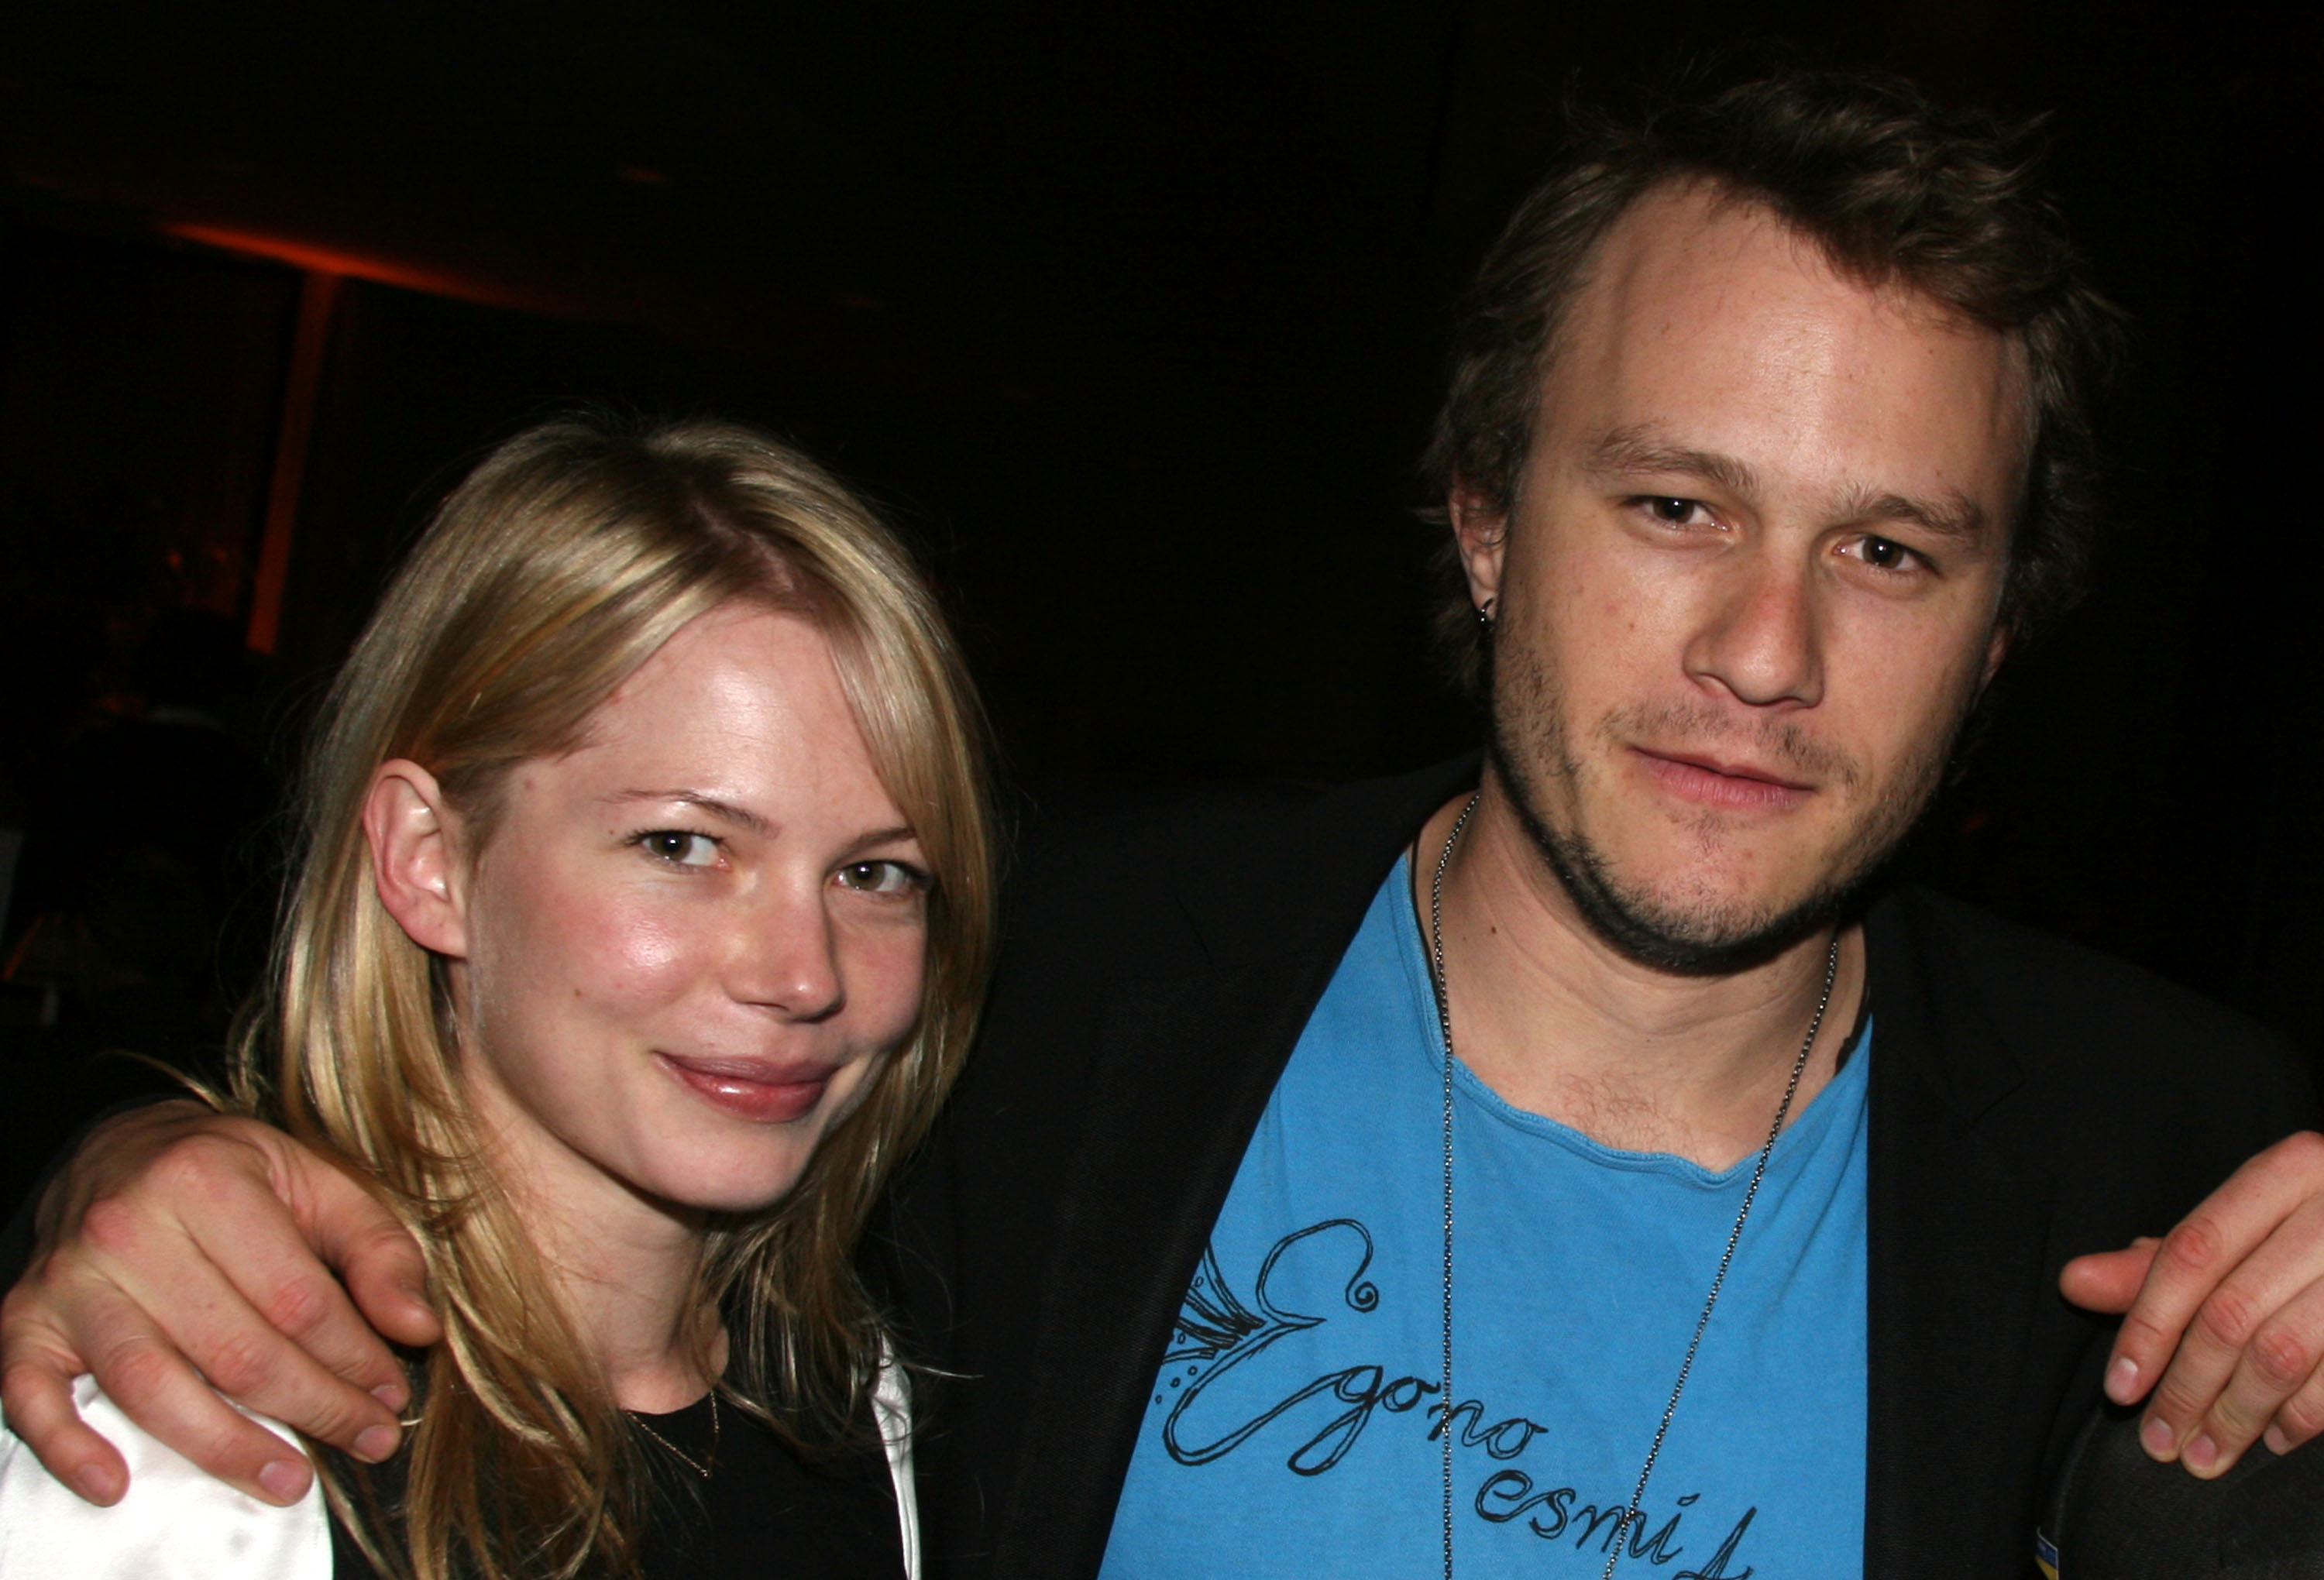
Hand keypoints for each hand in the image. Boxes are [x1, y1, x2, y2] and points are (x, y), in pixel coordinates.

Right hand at [0, 1101, 441, 1505]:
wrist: (119, 1148)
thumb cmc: (232, 1174)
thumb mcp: (317, 1183)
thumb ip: (379, 1249)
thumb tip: (419, 1327)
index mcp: (207, 1180)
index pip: (297, 1299)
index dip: (355, 1358)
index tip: (391, 1395)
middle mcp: (129, 1227)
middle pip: (235, 1350)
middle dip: (315, 1407)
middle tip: (367, 1439)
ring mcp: (69, 1280)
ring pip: (152, 1386)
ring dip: (226, 1446)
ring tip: (289, 1479)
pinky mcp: (24, 1320)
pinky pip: (31, 1395)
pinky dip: (68, 1448)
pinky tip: (117, 1484)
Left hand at [2061, 1130, 2323, 1478]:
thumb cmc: (2319, 1231)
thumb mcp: (2246, 1229)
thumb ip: (2165, 1262)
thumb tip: (2077, 1282)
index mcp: (2286, 1174)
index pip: (2192, 1253)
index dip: (2148, 1324)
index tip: (2120, 1387)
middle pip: (2231, 1311)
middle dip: (2186, 1387)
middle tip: (2160, 1440)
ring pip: (2280, 1353)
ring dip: (2235, 1415)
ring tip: (2206, 1453)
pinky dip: (2301, 1417)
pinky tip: (2272, 1437)